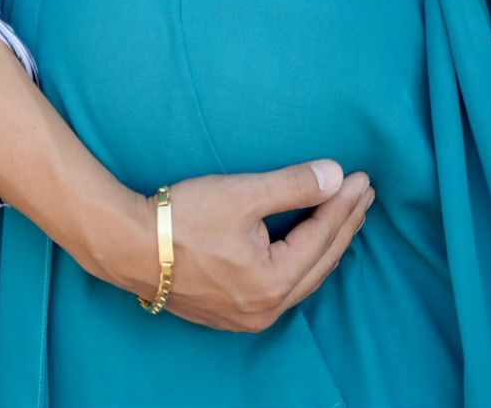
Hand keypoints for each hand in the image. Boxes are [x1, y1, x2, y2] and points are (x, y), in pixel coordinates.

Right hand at [110, 161, 374, 332]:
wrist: (127, 245)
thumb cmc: (180, 218)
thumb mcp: (241, 194)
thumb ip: (293, 185)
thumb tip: (336, 175)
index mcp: (272, 281)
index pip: (321, 235)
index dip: (344, 204)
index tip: (363, 179)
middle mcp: (265, 308)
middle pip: (320, 262)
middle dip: (344, 225)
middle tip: (363, 196)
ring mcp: (246, 315)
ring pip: (303, 280)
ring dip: (325, 246)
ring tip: (344, 218)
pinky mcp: (228, 312)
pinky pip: (282, 289)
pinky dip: (301, 264)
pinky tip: (305, 250)